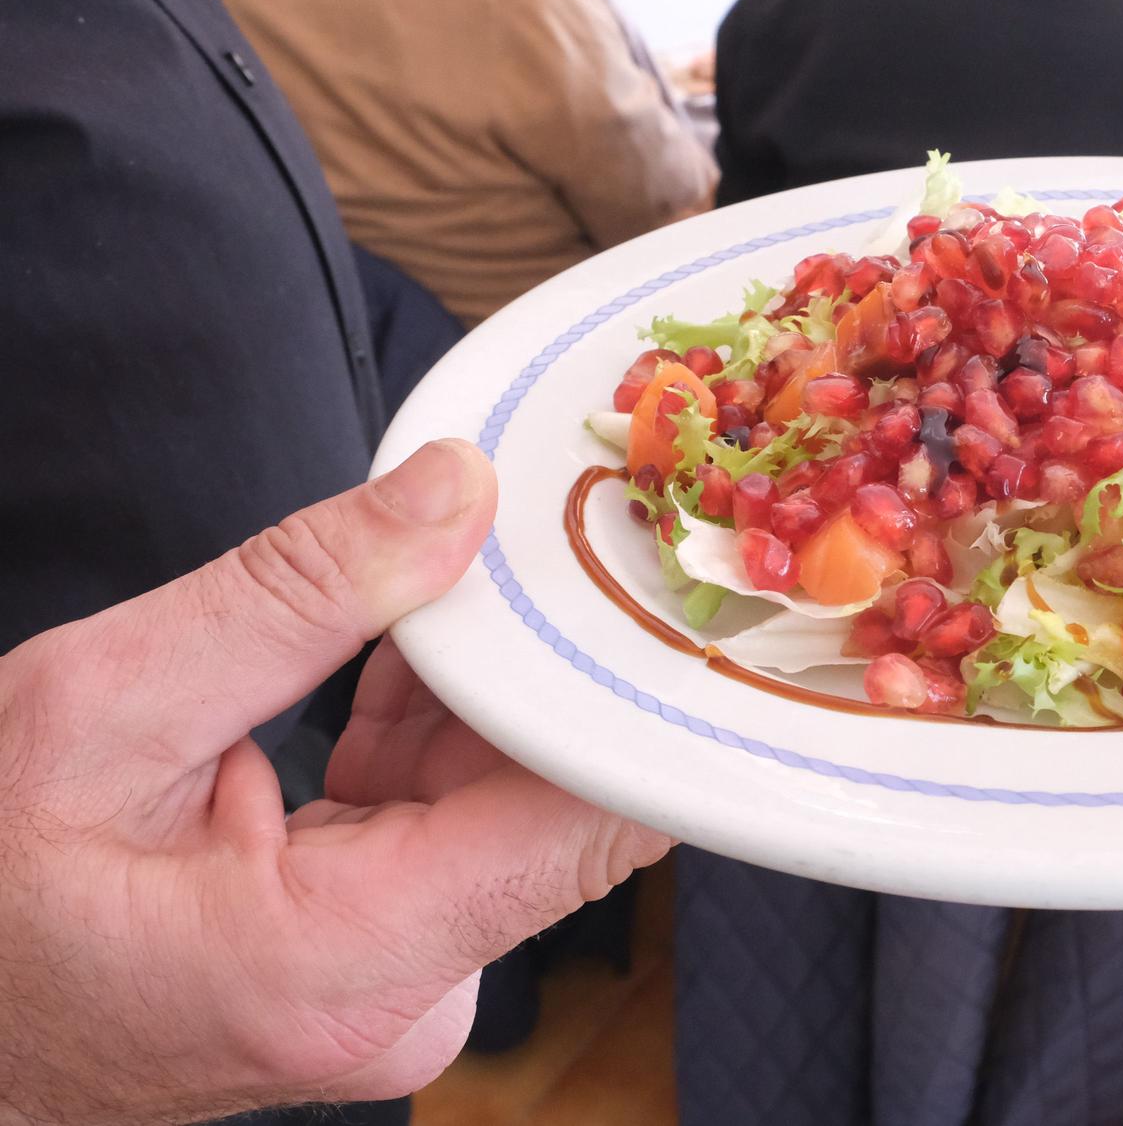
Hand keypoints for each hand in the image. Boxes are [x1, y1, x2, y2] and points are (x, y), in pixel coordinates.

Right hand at [0, 440, 670, 1124]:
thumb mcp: (101, 710)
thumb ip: (297, 596)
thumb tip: (455, 494)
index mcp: (339, 966)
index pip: (585, 826)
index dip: (630, 694)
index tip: (648, 585)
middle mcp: (399, 1001)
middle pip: (552, 802)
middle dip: (542, 664)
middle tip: (532, 536)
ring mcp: (395, 989)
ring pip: (506, 803)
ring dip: (483, 690)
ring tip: (444, 584)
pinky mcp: (380, 960)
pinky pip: (452, 824)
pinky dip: (435, 736)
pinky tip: (401, 656)